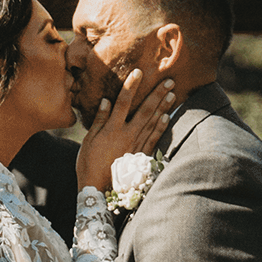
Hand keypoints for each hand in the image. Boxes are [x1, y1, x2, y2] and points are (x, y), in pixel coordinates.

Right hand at [75, 70, 174, 192]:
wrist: (98, 189)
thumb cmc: (88, 164)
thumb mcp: (89, 140)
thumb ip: (99, 120)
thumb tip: (106, 100)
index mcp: (112, 129)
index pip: (123, 102)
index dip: (131, 86)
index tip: (138, 71)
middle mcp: (127, 135)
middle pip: (145, 110)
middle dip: (157, 94)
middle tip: (169, 80)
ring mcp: (136, 145)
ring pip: (153, 122)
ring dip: (163, 107)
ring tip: (173, 94)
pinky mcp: (140, 156)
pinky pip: (153, 138)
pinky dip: (161, 127)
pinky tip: (167, 116)